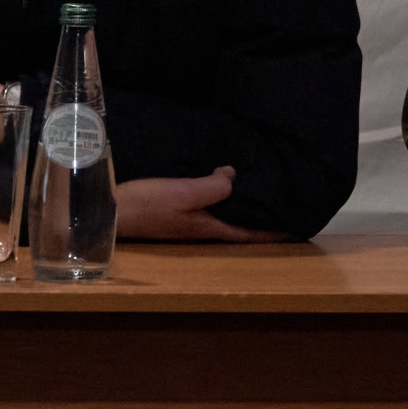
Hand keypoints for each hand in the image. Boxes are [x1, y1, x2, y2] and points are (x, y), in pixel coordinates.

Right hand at [115, 167, 286, 241]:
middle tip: (282, 202)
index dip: (275, 231)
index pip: (251, 234)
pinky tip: (219, 185)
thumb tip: (233, 175)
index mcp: (210, 228)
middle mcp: (203, 228)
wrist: (109, 211)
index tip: (298, 226)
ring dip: (241, 207)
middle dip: (261, 217)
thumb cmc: (147, 205)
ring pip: (225, 215)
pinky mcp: (175, 213)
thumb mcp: (183, 193)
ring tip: (256, 190)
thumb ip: (213, 187)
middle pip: (240, 225)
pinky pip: (208, 206)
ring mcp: (189, 222)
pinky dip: (221, 198)